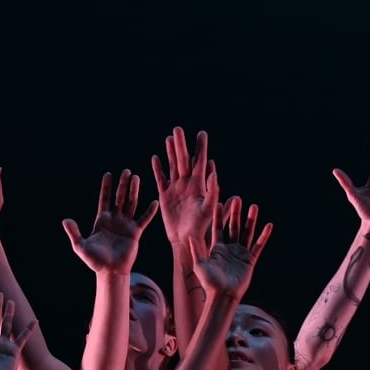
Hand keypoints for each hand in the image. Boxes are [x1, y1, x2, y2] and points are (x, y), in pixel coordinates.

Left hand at [62, 169, 159, 273]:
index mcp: (102, 220)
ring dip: (134, 191)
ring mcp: (126, 225)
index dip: (106, 188)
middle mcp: (115, 220)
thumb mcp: (80, 246)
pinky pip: (143, 220)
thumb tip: (65, 220)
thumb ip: (74, 232)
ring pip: (131, 204)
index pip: (104, 200)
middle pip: (119, 198)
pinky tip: (154, 202)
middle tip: (126, 171)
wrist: (110, 272)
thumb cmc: (95, 261)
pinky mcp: (135, 233)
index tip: (108, 174)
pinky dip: (149, 212)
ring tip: (136, 178)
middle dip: (122, 185)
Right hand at [149, 128, 218, 258]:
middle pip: (184, 160)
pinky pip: (161, 179)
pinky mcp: (166, 196)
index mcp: (200, 186)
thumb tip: (214, 173)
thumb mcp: (209, 210)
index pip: (200, 162)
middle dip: (181, 145)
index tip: (201, 133)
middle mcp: (188, 184)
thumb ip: (213, 192)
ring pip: (173, 166)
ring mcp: (176, 189)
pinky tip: (155, 158)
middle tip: (178, 129)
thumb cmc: (201, 228)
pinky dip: (158, 169)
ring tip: (169, 138)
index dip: (201, 148)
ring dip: (170, 152)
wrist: (186, 239)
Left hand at [189, 196, 272, 299]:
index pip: (218, 228)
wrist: (223, 296)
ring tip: (253, 207)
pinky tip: (268, 226)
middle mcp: (229, 249)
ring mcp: (240, 254)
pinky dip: (264, 236)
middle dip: (235, 213)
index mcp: (217, 249)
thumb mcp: (199, 266)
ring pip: (246, 233)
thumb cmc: (209, 283)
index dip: (219, 216)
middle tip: (237, 199)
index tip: (219, 202)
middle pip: (233, 227)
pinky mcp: (250, 260)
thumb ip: (196, 250)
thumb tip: (188, 236)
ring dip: (250, 220)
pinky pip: (258, 246)